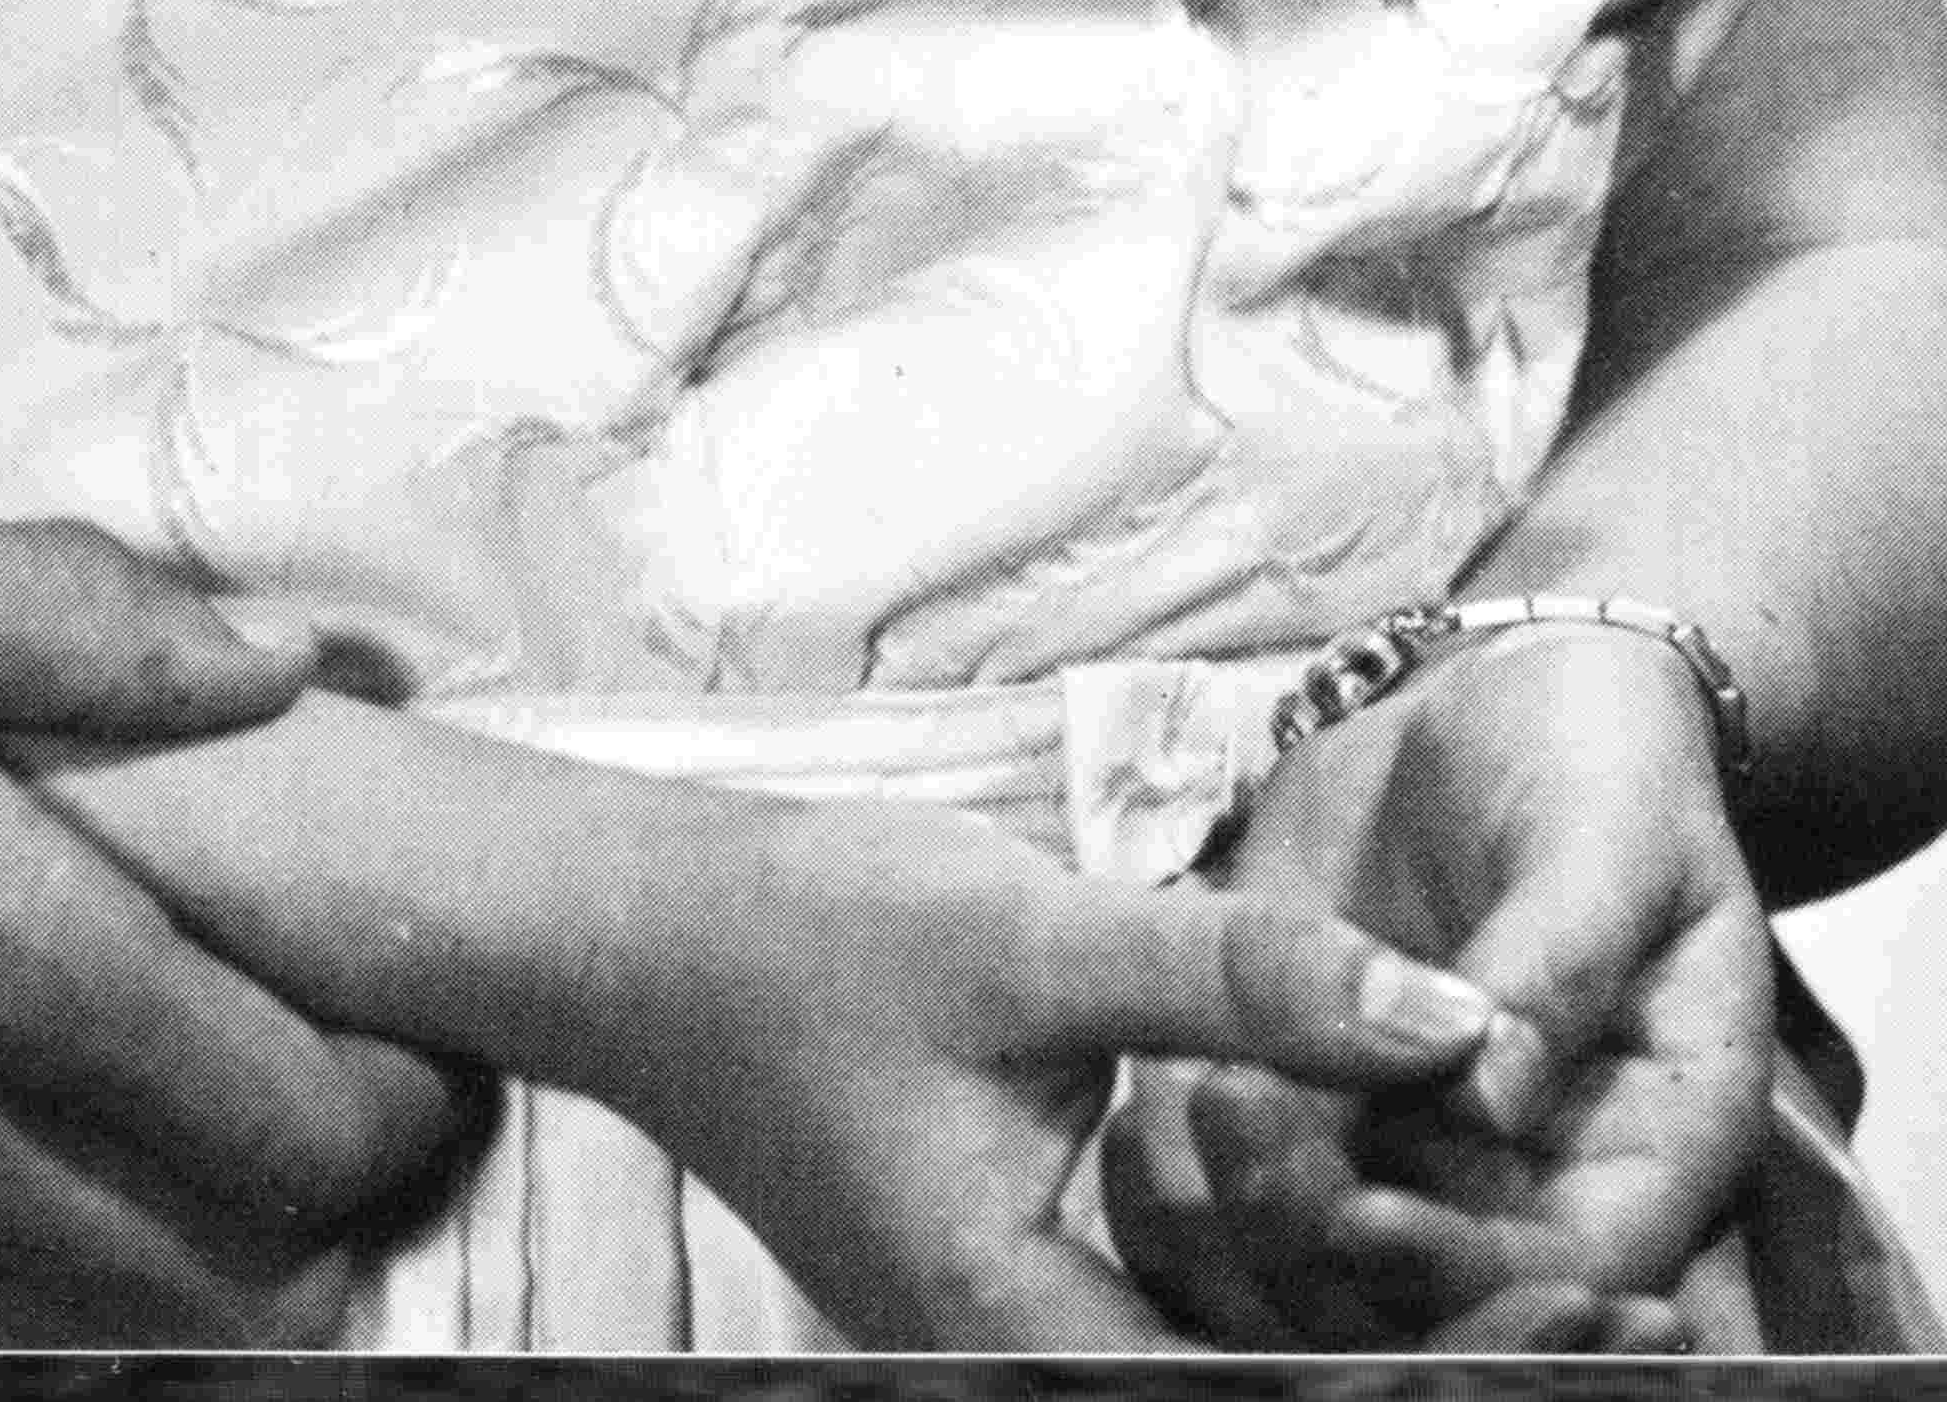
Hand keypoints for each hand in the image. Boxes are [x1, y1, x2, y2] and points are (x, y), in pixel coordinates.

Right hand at [0, 501, 466, 1336]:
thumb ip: (64, 619)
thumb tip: (281, 664)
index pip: (297, 1125)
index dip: (400, 1097)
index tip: (410, 1027)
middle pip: (248, 1291)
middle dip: (330, 1210)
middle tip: (325, 1086)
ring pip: (111, 1350)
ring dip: (194, 1271)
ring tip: (185, 1134)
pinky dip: (34, 1294)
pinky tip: (3, 1157)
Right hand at [616, 792, 1512, 1353]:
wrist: (643, 938)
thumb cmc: (806, 933)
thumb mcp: (1028, 931)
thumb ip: (1241, 978)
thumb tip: (1458, 1018)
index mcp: (1027, 1327)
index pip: (1288, 1394)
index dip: (1456, 1368)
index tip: (1601, 1313)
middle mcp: (1032, 1363)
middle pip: (1287, 1396)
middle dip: (1463, 1361)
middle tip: (1642, 1314)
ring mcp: (1029, 1337)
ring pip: (1255, 1369)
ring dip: (1408, 1332)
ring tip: (1580, 1288)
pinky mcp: (1032, 1287)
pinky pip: (1203, 1320)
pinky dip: (1320, 1287)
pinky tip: (1415, 1231)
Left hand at [1103, 628, 1772, 1347]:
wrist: (1507, 702)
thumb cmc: (1604, 769)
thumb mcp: (1613, 839)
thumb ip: (1564, 959)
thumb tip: (1495, 1092)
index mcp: (1655, 1146)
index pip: (1571, 1276)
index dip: (1470, 1276)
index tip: (1362, 1215)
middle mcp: (1539, 1180)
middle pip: (1435, 1296)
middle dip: (1326, 1244)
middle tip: (1239, 1126)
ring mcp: (1426, 1148)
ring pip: (1329, 1253)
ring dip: (1250, 1202)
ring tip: (1195, 1086)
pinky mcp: (1327, 1095)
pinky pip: (1258, 1168)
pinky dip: (1196, 1155)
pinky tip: (1143, 1089)